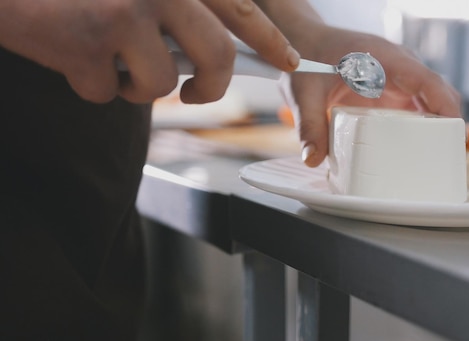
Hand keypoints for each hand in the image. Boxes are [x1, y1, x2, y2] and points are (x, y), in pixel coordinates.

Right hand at [0, 0, 298, 103]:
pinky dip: (91, 85)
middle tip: (196, 93)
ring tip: (107, 59)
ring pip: (161, 84)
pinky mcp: (89, 41)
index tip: (289, 61)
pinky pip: (109, 93)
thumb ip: (177, 10)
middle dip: (209, 88)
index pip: (241, 8)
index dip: (270, 40)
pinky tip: (69, 53)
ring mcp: (126, 10)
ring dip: (135, 86)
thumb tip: (214, 56)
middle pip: (216, 57)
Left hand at [282, 29, 461, 166]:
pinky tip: (421, 149)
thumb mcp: (304, 94)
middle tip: (450, 155)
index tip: (456, 129)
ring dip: (440, 125)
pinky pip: (418, 106)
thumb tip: (313, 159)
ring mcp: (398, 78)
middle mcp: (398, 66)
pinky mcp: (393, 90)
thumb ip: (310, 126)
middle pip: (438, 91)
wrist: (304, 43)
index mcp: (383, 59)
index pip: (425, 80)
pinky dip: (425, 125)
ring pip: (432, 99)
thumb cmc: (307, 59)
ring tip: (442, 158)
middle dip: (450, 121)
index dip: (444, 104)